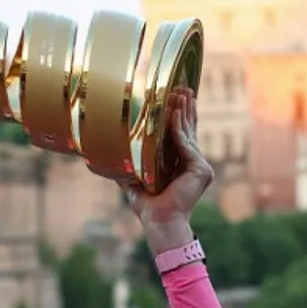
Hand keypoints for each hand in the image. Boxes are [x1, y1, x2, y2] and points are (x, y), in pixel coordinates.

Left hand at [121, 87, 213, 252]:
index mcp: (181, 165)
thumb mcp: (135, 180)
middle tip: (183, 86)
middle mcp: (194, 164)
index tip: (177, 96)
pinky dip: (178, 128)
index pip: (182, 135)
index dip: (180, 116)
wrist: (158, 221)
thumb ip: (128, 165)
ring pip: (189, 133)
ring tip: (181, 92)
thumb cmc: (148, 206)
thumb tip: (105, 156)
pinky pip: (186, 144)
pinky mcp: (201, 169)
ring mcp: (200, 166)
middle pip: (189, 130)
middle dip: (186, 107)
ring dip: (184, 111)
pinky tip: (173, 112)